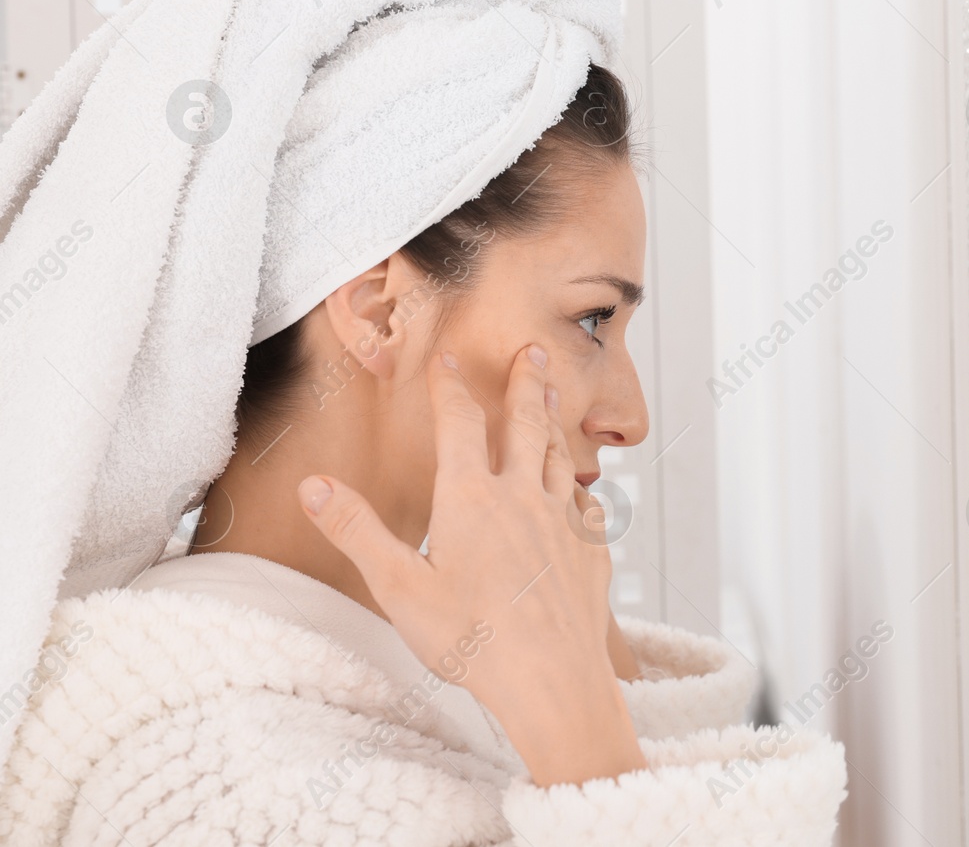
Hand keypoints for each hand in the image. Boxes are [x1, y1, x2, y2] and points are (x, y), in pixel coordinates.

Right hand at [295, 346, 645, 785]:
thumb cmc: (472, 640)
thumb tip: (314, 485)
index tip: (447, 360)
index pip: (459, 424)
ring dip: (556, 422)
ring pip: (560, 457)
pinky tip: (579, 492)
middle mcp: (523, 497)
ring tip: (555, 399)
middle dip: (526, 383)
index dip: (450, 388)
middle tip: (533, 352)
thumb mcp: (398, 587)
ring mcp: (564, 522)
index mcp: (472, 498)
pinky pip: (587, 507)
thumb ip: (357, 531)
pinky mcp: (592, 551)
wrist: (552, 678)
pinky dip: (580, 489)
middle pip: (526, 424)